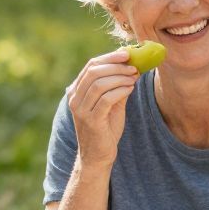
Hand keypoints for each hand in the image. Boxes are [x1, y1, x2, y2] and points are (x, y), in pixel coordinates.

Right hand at [67, 50, 137, 169]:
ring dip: (120, 77)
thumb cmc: (105, 128)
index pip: (90, 66)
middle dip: (116, 66)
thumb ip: (117, 86)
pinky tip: (130, 89)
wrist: (98, 156)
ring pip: (99, 84)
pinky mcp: (91, 121)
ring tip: (134, 78)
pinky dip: (120, 90)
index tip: (127, 54)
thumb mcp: (111, 104)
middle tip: (133, 66)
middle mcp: (74, 99)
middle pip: (94, 72)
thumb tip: (131, 66)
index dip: (109, 57)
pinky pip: (107, 99)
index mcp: (76, 91)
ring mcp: (81, 110)